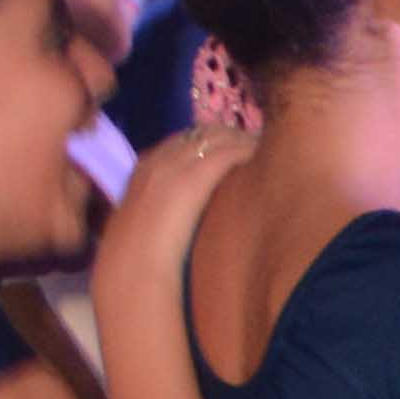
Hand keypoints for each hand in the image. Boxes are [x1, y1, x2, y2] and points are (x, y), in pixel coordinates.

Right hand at [93, 115, 246, 296]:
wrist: (133, 265)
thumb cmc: (140, 254)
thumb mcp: (148, 220)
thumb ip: (165, 207)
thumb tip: (184, 212)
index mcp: (145, 167)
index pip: (183, 140)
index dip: (211, 141)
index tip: (234, 148)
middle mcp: (159, 159)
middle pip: (203, 133)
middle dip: (231, 136)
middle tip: (258, 145)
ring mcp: (175, 165)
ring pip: (217, 137)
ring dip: (243, 141)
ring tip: (266, 149)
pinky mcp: (194, 178)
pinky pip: (228, 154)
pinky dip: (248, 152)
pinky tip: (264, 158)